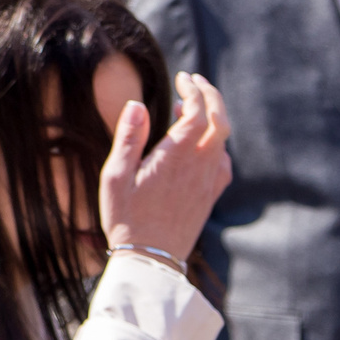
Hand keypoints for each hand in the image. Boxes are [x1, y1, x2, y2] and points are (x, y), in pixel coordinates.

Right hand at [101, 72, 233, 265]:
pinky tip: (202, 145)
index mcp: (176, 157)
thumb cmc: (126, 218)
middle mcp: (199, 166)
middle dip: (211, 95)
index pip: (198, 111)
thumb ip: (129, 138)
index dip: (193, 90)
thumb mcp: (115, 176)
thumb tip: (137, 104)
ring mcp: (208, 182)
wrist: (150, 260)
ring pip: (223, 140)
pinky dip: (217, 143)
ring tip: (193, 107)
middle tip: (194, 81)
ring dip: (215, 116)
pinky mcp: (209, 196)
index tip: (182, 78)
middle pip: (220, 120)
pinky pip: (223, 161)